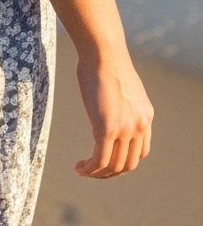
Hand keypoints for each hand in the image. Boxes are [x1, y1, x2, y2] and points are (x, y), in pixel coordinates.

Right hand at [75, 48, 153, 176]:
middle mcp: (139, 126)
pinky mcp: (107, 129)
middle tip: (94, 169)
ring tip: (83, 170)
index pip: (140, 151)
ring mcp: (125, 129)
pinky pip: (99, 160)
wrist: (103, 51)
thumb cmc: (104, 59)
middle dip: (111, 172)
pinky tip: (79, 167)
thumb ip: (120, 101)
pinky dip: (89, 168)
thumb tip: (108, 101)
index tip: (107, 157)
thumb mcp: (120, 84)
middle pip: (128, 164)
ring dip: (97, 173)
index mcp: (145, 116)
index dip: (123, 160)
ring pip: (113, 166)